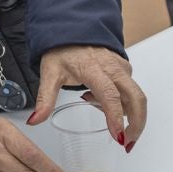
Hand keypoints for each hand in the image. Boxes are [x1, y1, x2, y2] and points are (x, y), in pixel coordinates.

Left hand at [26, 45, 146, 148]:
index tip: (119, 136)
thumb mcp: (49, 73)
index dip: (116, 117)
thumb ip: (44, 99)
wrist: (71, 28)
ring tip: (103, 116)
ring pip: (134, 95)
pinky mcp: (124, 68)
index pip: (110, 96)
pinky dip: (122, 103)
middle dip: (137, 123)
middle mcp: (112, 68)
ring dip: (128, 114)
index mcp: (93, 69)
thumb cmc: (62, 50)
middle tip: (127, 143)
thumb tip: (35, 120)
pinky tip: (101, 101)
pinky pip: (130, 90)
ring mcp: (121, 67)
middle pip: (135, 98)